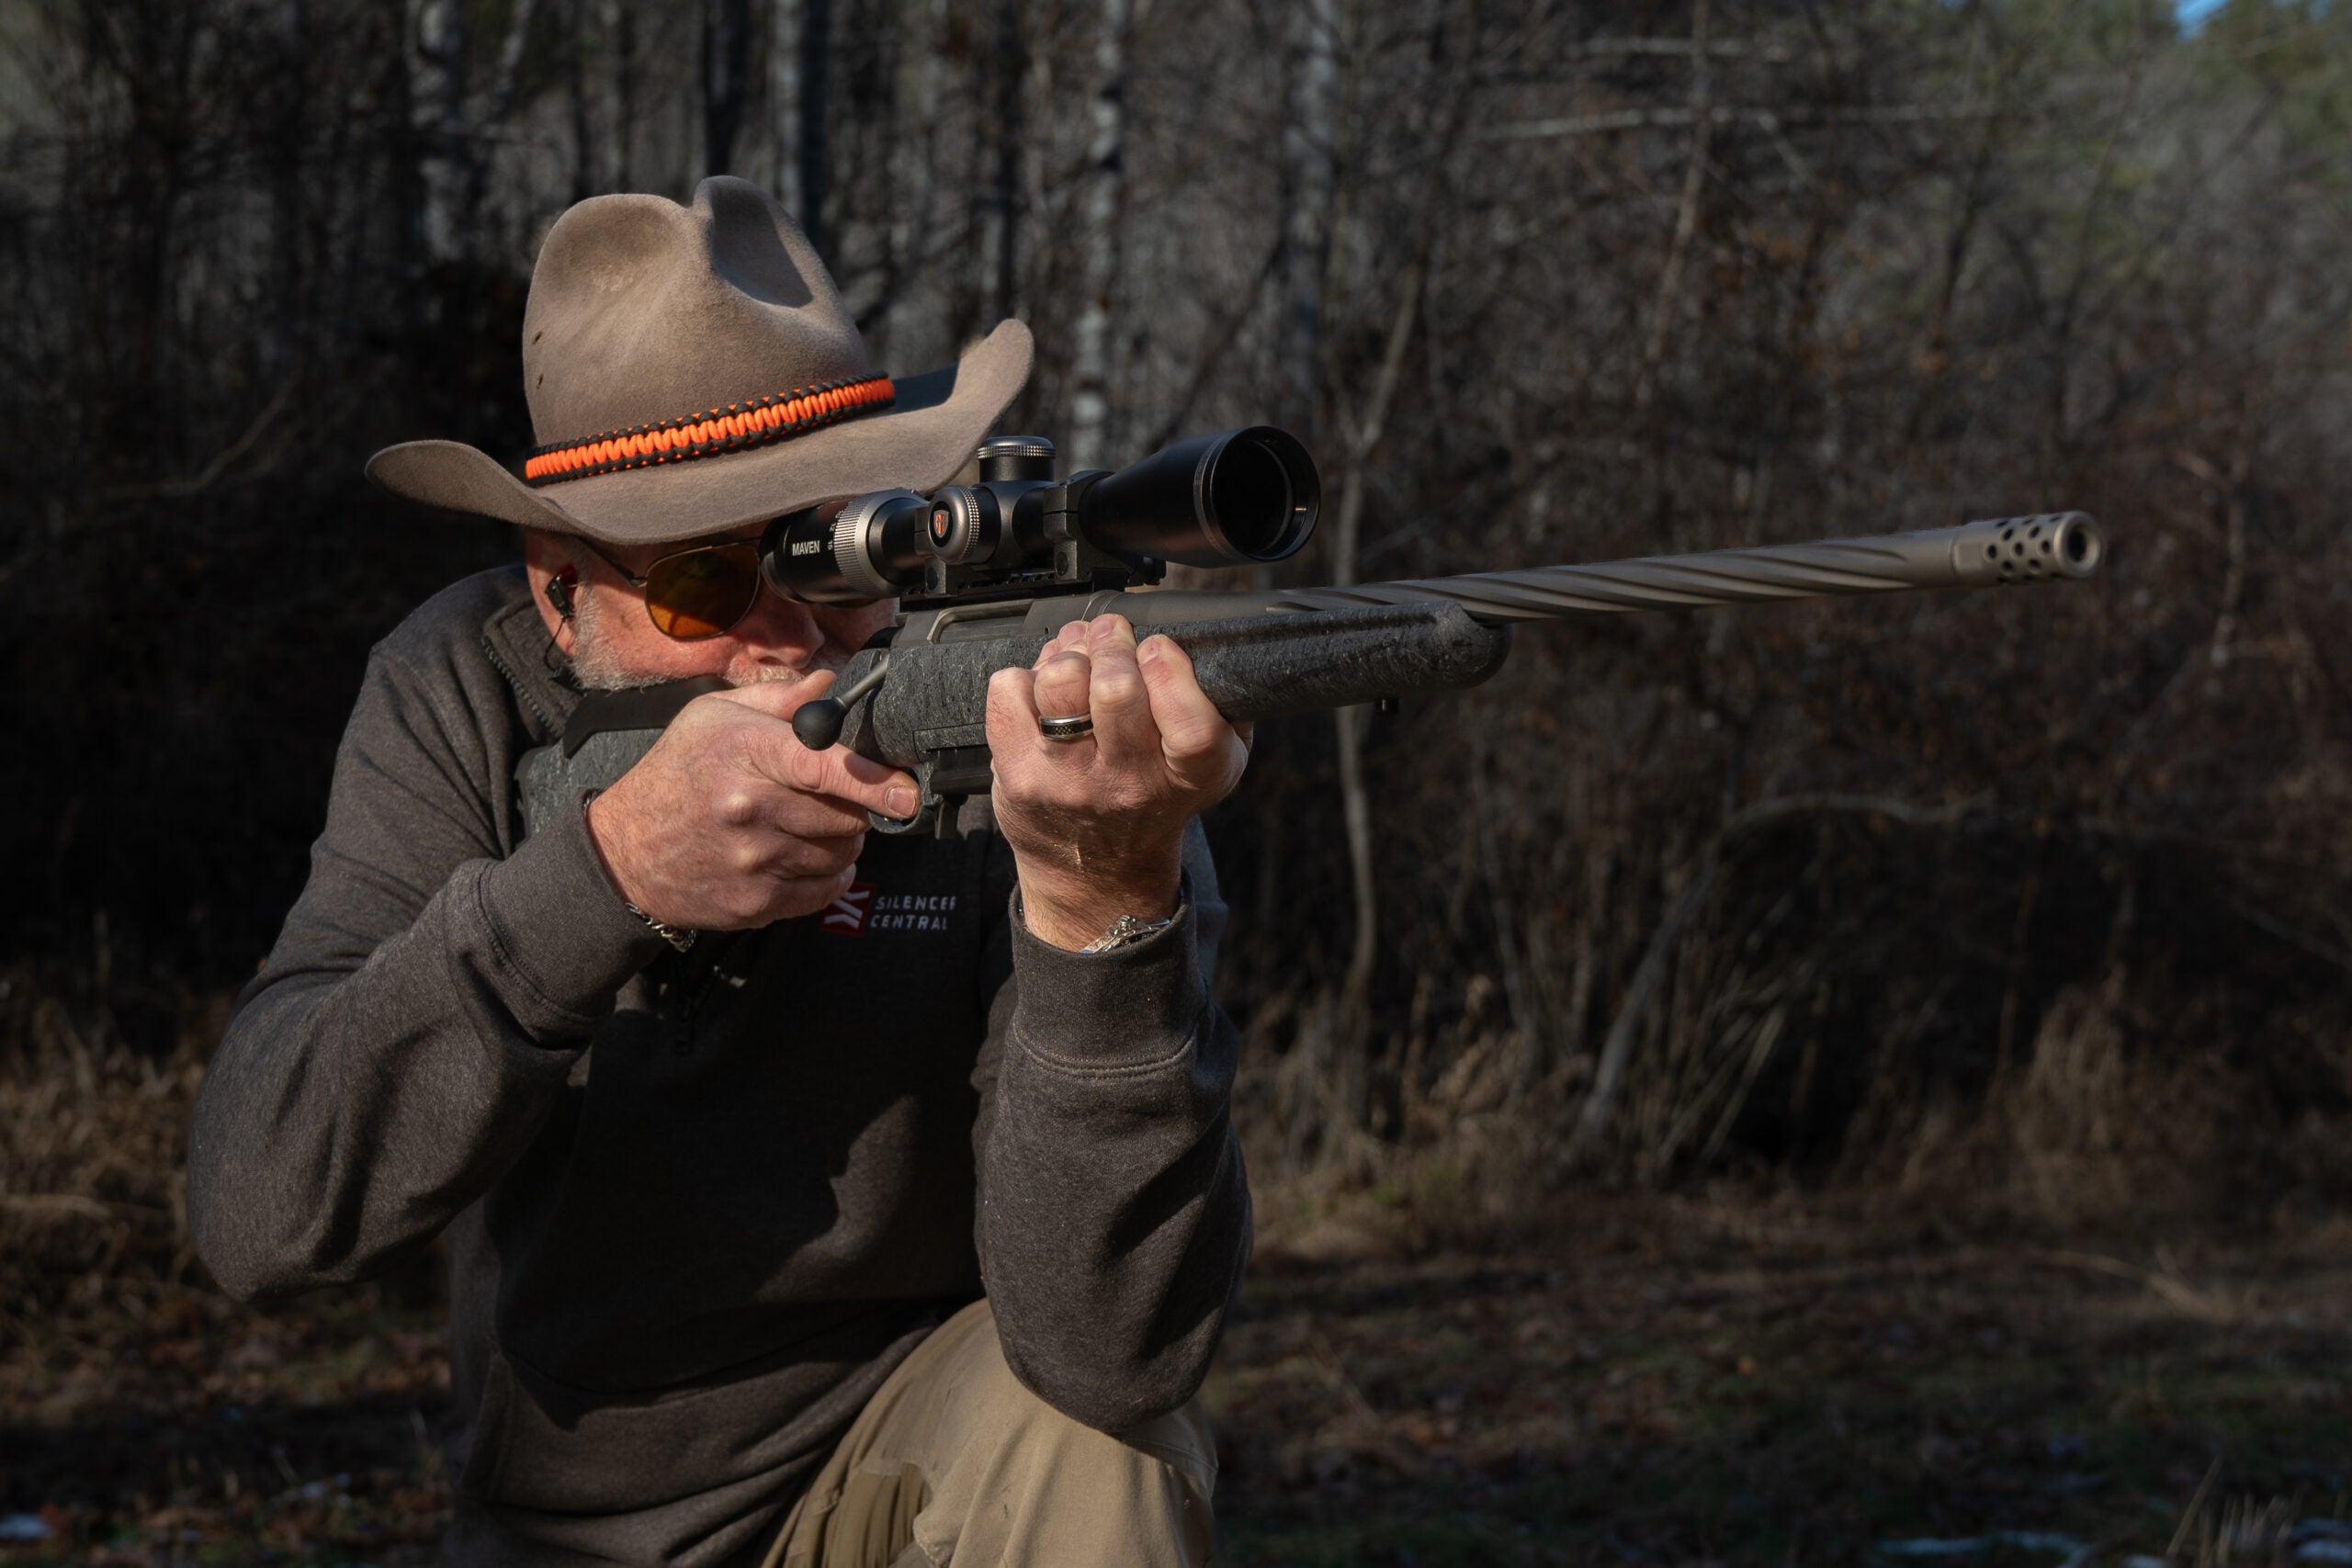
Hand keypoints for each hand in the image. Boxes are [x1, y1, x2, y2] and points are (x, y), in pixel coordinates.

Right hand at [585, 674, 920, 930]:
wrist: (624, 852)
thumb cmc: (676, 775)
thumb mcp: (712, 717)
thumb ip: (781, 701)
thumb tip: (835, 685)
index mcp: (743, 753)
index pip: (823, 766)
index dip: (875, 780)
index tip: (908, 791)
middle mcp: (750, 809)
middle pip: (847, 813)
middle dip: (854, 803)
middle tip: (829, 794)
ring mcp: (754, 861)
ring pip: (842, 851)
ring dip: (841, 838)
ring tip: (805, 823)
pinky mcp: (756, 903)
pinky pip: (827, 889)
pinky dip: (828, 872)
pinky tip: (801, 854)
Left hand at [986, 615, 1249, 950]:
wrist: (1097, 871)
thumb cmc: (1154, 799)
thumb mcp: (1212, 767)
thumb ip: (1219, 707)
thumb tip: (1192, 642)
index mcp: (1190, 777)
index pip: (1189, 720)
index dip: (1171, 668)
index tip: (1158, 651)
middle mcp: (1128, 784)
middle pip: (1116, 688)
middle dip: (1113, 643)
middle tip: (1113, 637)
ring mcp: (1068, 781)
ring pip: (1060, 681)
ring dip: (1069, 652)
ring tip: (1079, 658)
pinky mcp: (1019, 775)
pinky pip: (1010, 691)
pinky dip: (1024, 677)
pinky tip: (1043, 693)